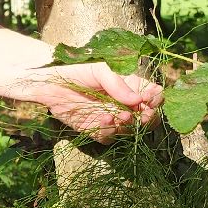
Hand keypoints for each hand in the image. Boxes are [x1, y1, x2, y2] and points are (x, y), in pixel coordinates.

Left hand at [28, 62, 162, 141]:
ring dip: (129, 125)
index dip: (156, 99)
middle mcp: (126, 106)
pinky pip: (110, 137)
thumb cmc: (77, 72)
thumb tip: (138, 100)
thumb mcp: (99, 70)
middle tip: (142, 115)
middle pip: (149, 118)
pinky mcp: (98, 131)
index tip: (149, 99)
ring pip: (131, 130)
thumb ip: (118, 84)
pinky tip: (104, 118)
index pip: (154, 96)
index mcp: (131, 87)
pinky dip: (110, 130)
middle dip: (149, 118)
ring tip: (121, 116)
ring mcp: (114, 120)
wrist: (51, 84)